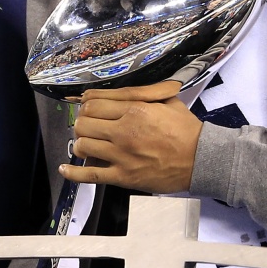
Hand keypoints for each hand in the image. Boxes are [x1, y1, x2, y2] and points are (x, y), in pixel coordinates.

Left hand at [60, 80, 201, 193]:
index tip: (86, 107)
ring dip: (81, 143)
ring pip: (83, 145)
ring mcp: (121, 155)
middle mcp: (124, 130)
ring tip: (86, 143)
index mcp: (134, 109)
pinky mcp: (123, 177)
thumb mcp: (168, 100)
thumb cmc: (186, 130)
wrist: (201, 159)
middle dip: (82, 122)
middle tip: (88, 125)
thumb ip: (143, 91)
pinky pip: (90, 175)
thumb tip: (118, 90)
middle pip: (84, 122)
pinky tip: (65, 169)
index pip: (94, 102)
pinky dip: (73, 173)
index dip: (86, 104)